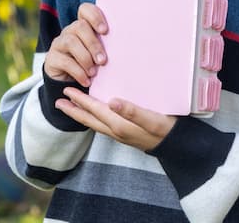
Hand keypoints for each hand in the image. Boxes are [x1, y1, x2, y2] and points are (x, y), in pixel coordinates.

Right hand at [43, 3, 107, 86]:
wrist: (70, 82)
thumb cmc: (91, 64)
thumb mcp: (99, 54)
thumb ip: (107, 46)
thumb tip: (128, 47)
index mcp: (83, 25)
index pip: (85, 9)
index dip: (94, 16)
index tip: (105, 31)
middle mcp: (70, 31)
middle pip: (80, 26)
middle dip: (93, 44)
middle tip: (102, 61)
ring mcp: (59, 43)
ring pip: (71, 42)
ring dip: (85, 58)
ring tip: (94, 73)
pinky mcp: (51, 58)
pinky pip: (64, 61)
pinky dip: (78, 72)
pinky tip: (86, 81)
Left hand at [56, 87, 176, 151]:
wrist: (179, 147)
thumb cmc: (168, 129)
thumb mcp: (152, 119)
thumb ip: (132, 111)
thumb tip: (110, 101)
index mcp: (120, 125)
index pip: (95, 110)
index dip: (81, 100)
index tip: (66, 91)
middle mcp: (117, 131)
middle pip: (90, 119)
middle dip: (74, 110)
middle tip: (58, 101)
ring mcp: (121, 135)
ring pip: (95, 124)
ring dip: (81, 115)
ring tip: (70, 108)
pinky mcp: (127, 134)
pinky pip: (103, 126)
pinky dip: (94, 119)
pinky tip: (96, 115)